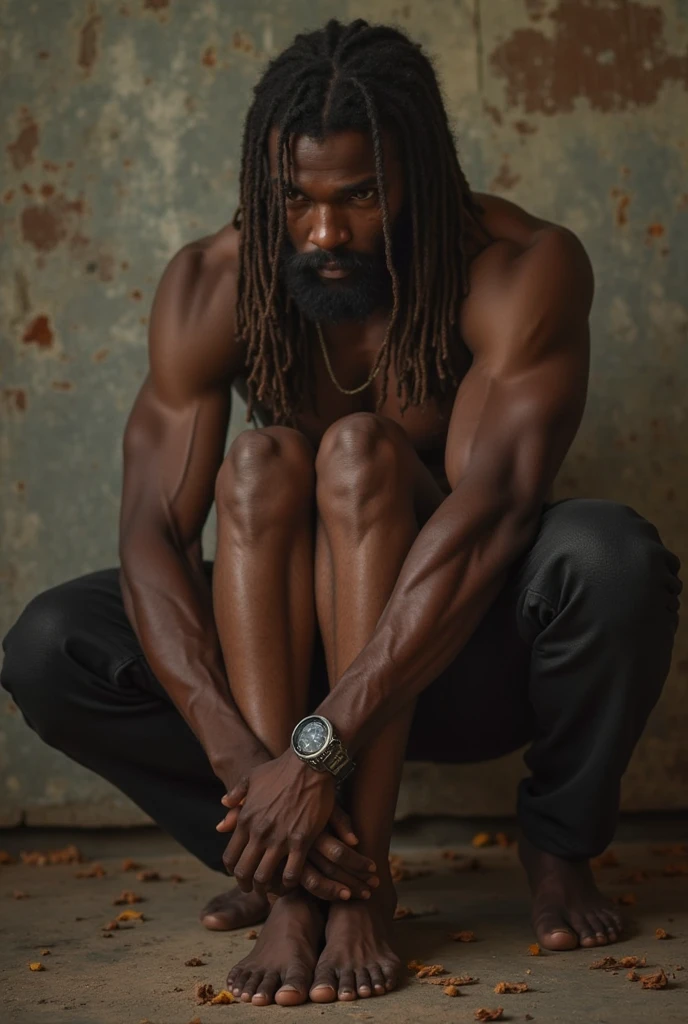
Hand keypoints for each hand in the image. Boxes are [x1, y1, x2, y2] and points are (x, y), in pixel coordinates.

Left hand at [218, 750, 336, 893]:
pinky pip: (291, 872)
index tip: (239, 875)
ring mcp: (279, 838)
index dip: (233, 871)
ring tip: (272, 891)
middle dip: (246, 885)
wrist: (308, 763)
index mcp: (245, 819)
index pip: (230, 856)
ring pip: (265, 876)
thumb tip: (223, 805)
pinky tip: (292, 883)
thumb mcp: (252, 777)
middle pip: (244, 872)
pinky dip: (289, 883)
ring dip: (266, 888)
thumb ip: (237, 794)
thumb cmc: (280, 769)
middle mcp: (258, 832)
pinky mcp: (301, 840)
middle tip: (254, 890)